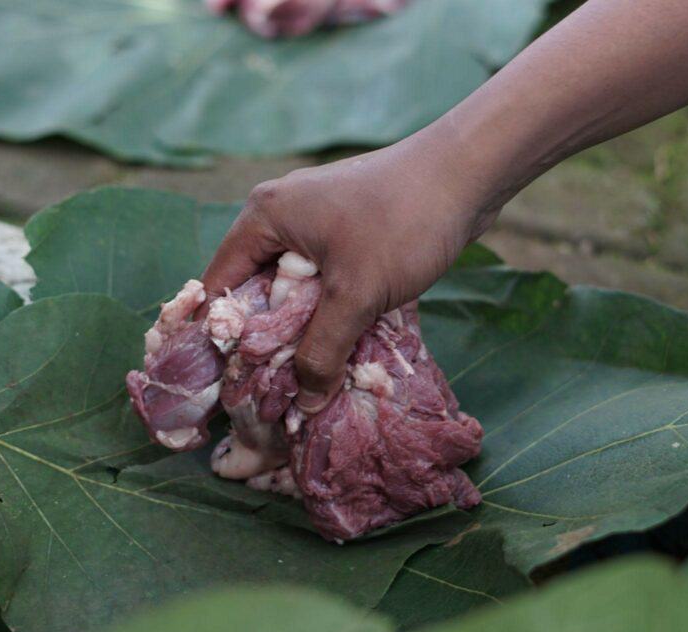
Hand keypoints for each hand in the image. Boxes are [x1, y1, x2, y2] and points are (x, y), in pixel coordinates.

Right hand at [202, 126, 499, 411]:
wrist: (468, 172)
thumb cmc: (402, 223)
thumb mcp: (356, 295)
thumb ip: (322, 350)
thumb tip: (304, 403)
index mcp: (264, 217)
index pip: (219, 286)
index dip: (222, 337)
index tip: (230, 383)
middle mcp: (280, 216)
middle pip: (255, 291)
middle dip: (266, 341)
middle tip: (273, 390)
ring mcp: (315, 222)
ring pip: (293, 290)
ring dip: (303, 331)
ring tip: (307, 378)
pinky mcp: (345, 231)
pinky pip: (323, 282)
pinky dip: (328, 313)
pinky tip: (340, 348)